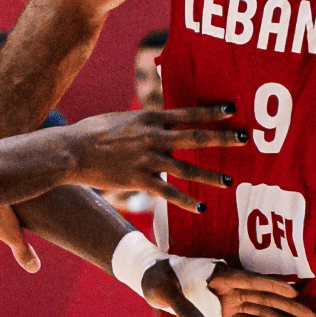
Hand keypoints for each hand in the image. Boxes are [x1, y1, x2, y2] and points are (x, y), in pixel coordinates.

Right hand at [63, 105, 243, 211]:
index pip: (188, 113)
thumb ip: (146, 120)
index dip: (212, 112)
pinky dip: (186, 201)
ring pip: (187, 168)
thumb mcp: (123, 117)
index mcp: (150, 118)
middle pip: (195, 138)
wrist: (71, 151)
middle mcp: (153, 137)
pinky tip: (201, 208)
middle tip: (245, 139)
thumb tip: (161, 114)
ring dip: (210, 175)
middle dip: (222, 139)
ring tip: (229, 182)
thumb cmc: (94, 132)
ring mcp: (147, 160)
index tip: (232, 108)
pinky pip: (169, 193)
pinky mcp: (139, 180)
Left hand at [138, 262, 315, 316]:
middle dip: (289, 306)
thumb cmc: (159, 279)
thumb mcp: (167, 293)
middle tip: (313, 315)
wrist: (151, 277)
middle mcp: (230, 286)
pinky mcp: (224, 309)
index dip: (273, 286)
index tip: (294, 291)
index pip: (251, 281)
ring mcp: (229, 298)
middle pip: (264, 296)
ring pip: (261, 308)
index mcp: (220, 276)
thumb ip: (185, 309)